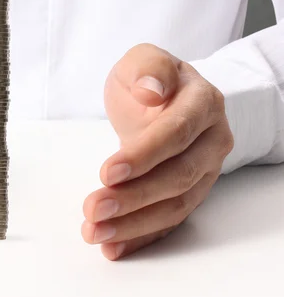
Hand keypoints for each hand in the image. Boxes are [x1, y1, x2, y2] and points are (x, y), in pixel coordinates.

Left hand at [82, 44, 233, 259]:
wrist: (163, 96)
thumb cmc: (149, 78)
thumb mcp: (142, 59)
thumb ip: (147, 68)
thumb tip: (152, 91)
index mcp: (202, 103)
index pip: (176, 133)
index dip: (144, 155)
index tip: (107, 172)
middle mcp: (211, 140)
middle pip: (178, 176)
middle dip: (134, 197)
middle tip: (94, 209)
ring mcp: (205, 170)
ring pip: (176, 205)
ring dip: (135, 224)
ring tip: (96, 232)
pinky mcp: (190, 192)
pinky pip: (170, 220)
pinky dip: (142, 236)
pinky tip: (114, 245)